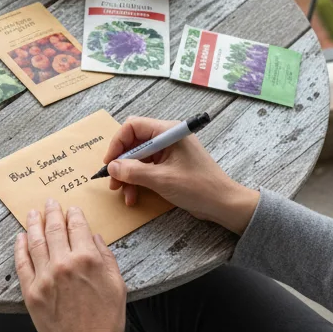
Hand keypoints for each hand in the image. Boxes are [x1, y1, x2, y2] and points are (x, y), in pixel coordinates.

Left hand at [15, 199, 125, 331]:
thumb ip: (105, 256)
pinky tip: (20, 238)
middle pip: (54, 230)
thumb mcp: (117, 284)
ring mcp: (44, 278)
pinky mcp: (31, 292)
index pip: (77, 227)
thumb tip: (93, 237)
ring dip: (33, 224)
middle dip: (52, 213)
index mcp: (88, 259)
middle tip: (49, 203)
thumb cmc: (107, 320)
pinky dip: (20, 247)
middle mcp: (64, 264)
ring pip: (35, 242)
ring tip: (32, 214)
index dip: (73, 215)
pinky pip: (22, 263)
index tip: (71, 209)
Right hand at [104, 116, 259, 233]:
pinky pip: (147, 169)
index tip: (109, 163)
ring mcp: (169, 152)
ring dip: (128, 175)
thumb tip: (112, 166)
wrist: (223, 204)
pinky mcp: (170, 166)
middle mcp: (168, 138)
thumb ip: (134, 171)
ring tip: (123, 193)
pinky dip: (138, 181)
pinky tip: (133, 196)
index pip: (133, 127)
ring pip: (139, 159)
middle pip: (134, 143)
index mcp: (168, 132)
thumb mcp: (161, 179)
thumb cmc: (198, 187)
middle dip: (121, 163)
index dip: (117, 143)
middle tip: (112, 182)